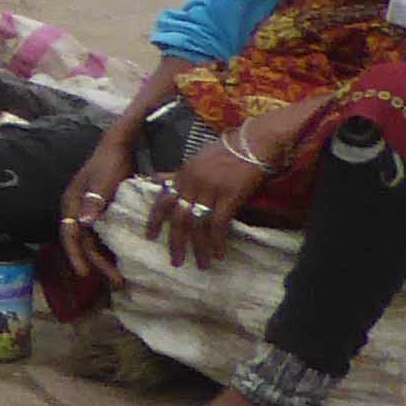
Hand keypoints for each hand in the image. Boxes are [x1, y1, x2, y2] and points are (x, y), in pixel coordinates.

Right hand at [55, 115, 143, 278]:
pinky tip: (123, 260)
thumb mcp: (104, 181)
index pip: (70, 234)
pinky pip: (104, 236)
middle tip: (116, 281)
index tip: (84, 273)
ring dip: (105, 260)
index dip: (76, 254)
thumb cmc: (110, 161)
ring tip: (120, 277)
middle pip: (83, 243)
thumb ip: (94, 201)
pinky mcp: (103, 212)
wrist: (121, 146)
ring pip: (94, 242)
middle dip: (97, 264)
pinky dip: (112, 250)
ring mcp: (90, 212)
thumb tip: (83, 224)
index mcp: (72, 203)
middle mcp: (78, 210)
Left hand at [168, 96, 324, 260]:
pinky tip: (219, 255)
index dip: (155, 220)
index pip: (163, 200)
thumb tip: (158, 180)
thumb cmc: (229, 149)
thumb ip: (179, 174)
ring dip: (198, 248)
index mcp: (183, 174)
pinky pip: (219, 224)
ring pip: (198, 224)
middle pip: (178, 218)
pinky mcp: (230, 196)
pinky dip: (217, 241)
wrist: (256, 141)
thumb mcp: (197, 159)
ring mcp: (210, 190)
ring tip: (201, 264)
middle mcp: (193, 183)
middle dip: (175, 242)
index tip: (150, 236)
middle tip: (175, 262)